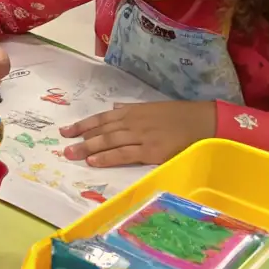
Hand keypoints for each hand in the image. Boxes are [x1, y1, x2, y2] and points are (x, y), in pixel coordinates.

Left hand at [60, 101, 215, 166]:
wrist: (204, 122)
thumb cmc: (181, 116)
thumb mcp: (153, 108)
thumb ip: (132, 109)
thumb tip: (114, 108)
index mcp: (133, 111)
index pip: (102, 118)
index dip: (84, 125)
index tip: (67, 130)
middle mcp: (133, 122)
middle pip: (102, 130)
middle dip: (81, 138)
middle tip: (64, 146)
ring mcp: (142, 136)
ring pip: (110, 141)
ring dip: (89, 148)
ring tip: (72, 154)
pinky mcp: (152, 150)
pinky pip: (125, 154)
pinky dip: (108, 157)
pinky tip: (94, 161)